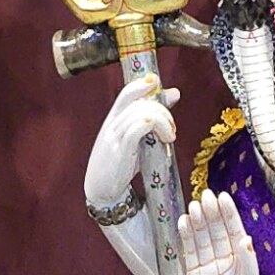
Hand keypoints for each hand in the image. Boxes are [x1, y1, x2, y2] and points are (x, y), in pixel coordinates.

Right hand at [84, 79, 176, 219]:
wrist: (100, 190)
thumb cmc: (120, 165)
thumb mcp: (135, 139)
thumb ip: (151, 117)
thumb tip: (174, 93)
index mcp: (114, 119)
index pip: (127, 92)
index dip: (144, 84)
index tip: (158, 85)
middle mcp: (112, 124)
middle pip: (139, 101)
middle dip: (162, 109)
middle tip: (172, 128)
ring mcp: (115, 136)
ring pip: (142, 113)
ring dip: (163, 120)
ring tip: (170, 136)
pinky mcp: (120, 150)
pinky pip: (138, 128)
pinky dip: (154, 127)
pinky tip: (164, 139)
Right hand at [179, 189, 261, 274]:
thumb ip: (248, 265)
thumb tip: (246, 239)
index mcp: (241, 261)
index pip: (234, 232)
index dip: (229, 215)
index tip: (223, 198)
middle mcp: (225, 259)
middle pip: (217, 231)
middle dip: (212, 213)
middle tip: (206, 196)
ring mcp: (208, 265)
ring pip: (202, 238)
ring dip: (198, 222)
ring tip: (194, 206)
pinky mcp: (193, 274)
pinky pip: (189, 251)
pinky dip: (186, 237)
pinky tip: (184, 222)